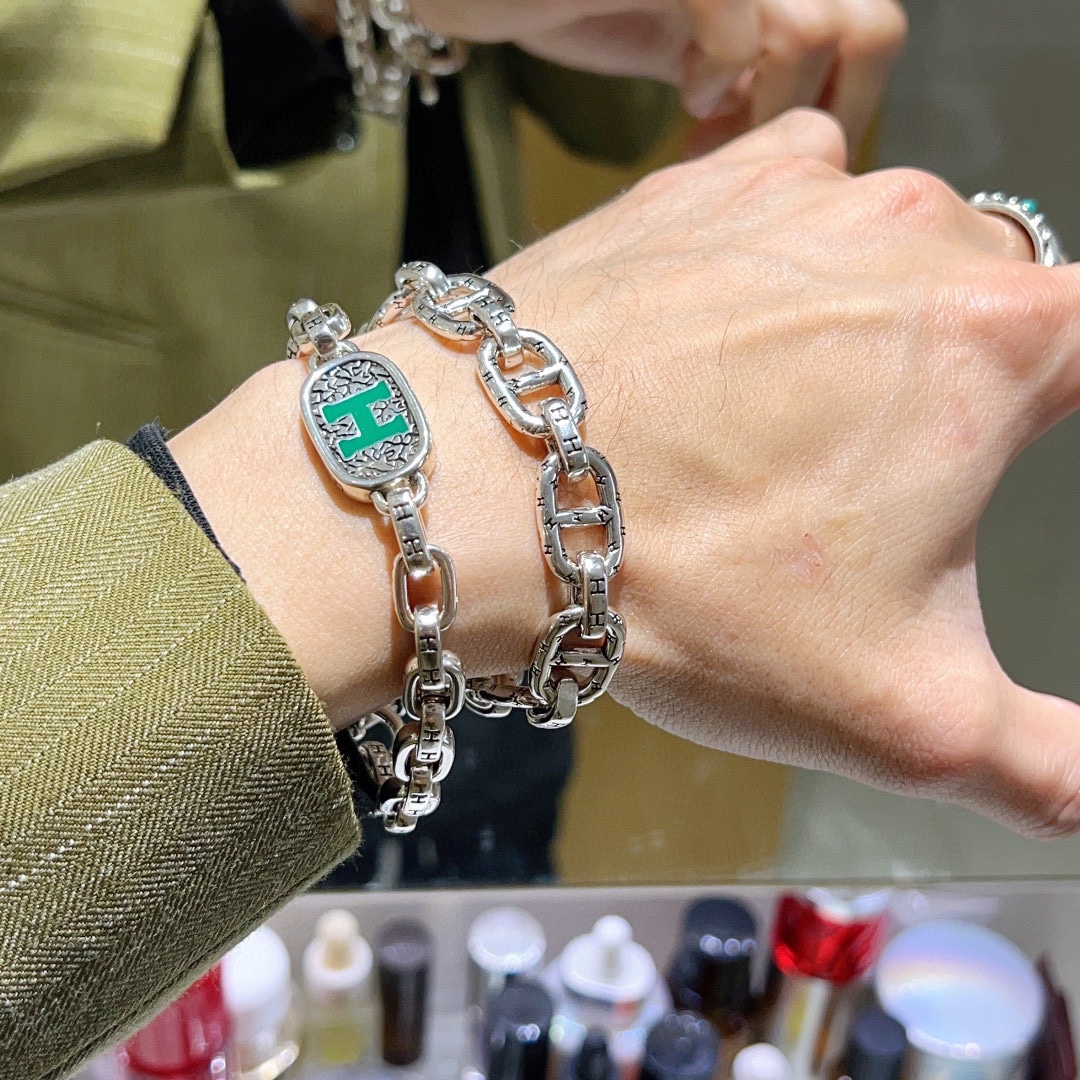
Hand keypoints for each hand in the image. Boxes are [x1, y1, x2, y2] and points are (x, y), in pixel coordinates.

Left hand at [173, 110, 1079, 837]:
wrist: (480, 499)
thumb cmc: (682, 591)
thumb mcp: (895, 714)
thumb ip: (1043, 764)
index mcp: (1000, 345)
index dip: (1067, 401)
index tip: (994, 451)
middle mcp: (909, 236)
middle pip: (993, 292)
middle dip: (959, 376)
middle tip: (870, 467)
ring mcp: (794, 197)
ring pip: (886, 243)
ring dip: (866, 313)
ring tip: (782, 412)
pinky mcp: (692, 185)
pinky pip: (781, 192)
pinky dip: (778, 250)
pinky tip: (724, 326)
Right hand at [410, 0, 906, 148]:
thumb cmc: (565, 1)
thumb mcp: (677, 42)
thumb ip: (744, 74)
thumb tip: (801, 138)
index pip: (876, 35)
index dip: (847, 108)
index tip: (780, 154)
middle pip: (874, 29)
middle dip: (822, 117)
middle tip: (753, 153)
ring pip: (816, 29)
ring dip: (768, 107)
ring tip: (710, 126)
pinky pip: (737, 23)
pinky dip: (718, 75)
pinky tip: (686, 98)